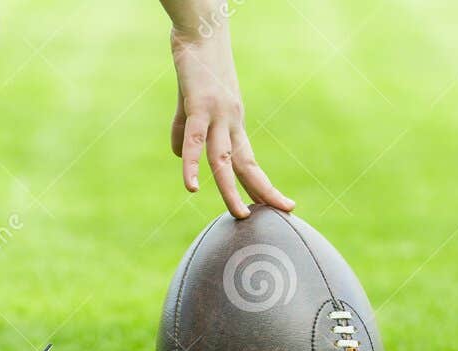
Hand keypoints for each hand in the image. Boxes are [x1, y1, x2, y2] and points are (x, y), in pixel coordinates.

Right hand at [168, 26, 293, 218]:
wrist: (201, 28)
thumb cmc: (197, 63)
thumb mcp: (189, 103)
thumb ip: (182, 130)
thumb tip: (177, 157)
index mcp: (232, 123)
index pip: (249, 162)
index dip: (260, 185)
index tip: (278, 206)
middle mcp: (231, 122)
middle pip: (246, 165)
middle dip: (261, 192)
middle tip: (280, 214)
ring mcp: (217, 114)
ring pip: (224, 159)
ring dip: (231, 189)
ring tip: (239, 214)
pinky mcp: (199, 104)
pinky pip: (194, 140)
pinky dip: (191, 165)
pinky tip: (192, 187)